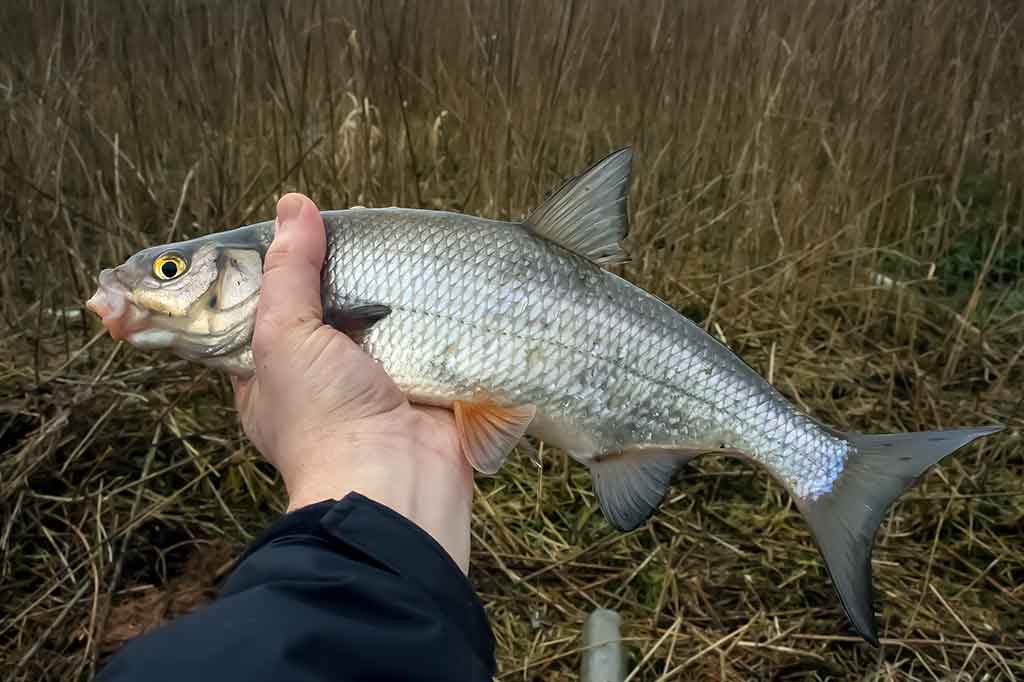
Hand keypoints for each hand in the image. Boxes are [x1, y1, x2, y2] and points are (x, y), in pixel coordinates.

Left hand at [232, 193, 472, 571]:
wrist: (396, 481)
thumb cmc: (321, 416)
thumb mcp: (283, 335)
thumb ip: (288, 271)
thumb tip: (293, 204)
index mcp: (268, 376)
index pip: (264, 312)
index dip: (274, 272)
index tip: (294, 229)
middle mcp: (319, 380)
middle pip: (326, 311)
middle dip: (341, 276)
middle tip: (356, 231)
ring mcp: (373, 383)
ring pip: (378, 321)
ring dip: (390, 291)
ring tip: (398, 242)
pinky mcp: (421, 385)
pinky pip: (423, 339)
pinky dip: (429, 314)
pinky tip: (434, 277)